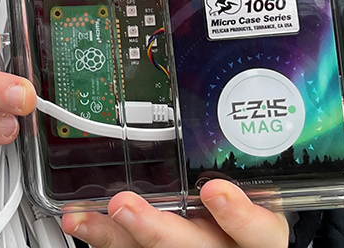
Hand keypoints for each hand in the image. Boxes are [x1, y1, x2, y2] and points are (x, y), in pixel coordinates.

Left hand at [61, 182, 288, 247]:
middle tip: (123, 203)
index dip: (240, 216)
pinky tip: (82, 222)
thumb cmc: (242, 212)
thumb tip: (216, 110)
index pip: (261, 232)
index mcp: (258, 231)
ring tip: (87, 216)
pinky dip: (103, 237)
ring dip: (116, 236)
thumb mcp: (253, 188)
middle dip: (156, 229)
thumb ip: (237, 163)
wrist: (230, 241)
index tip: (214, 191)